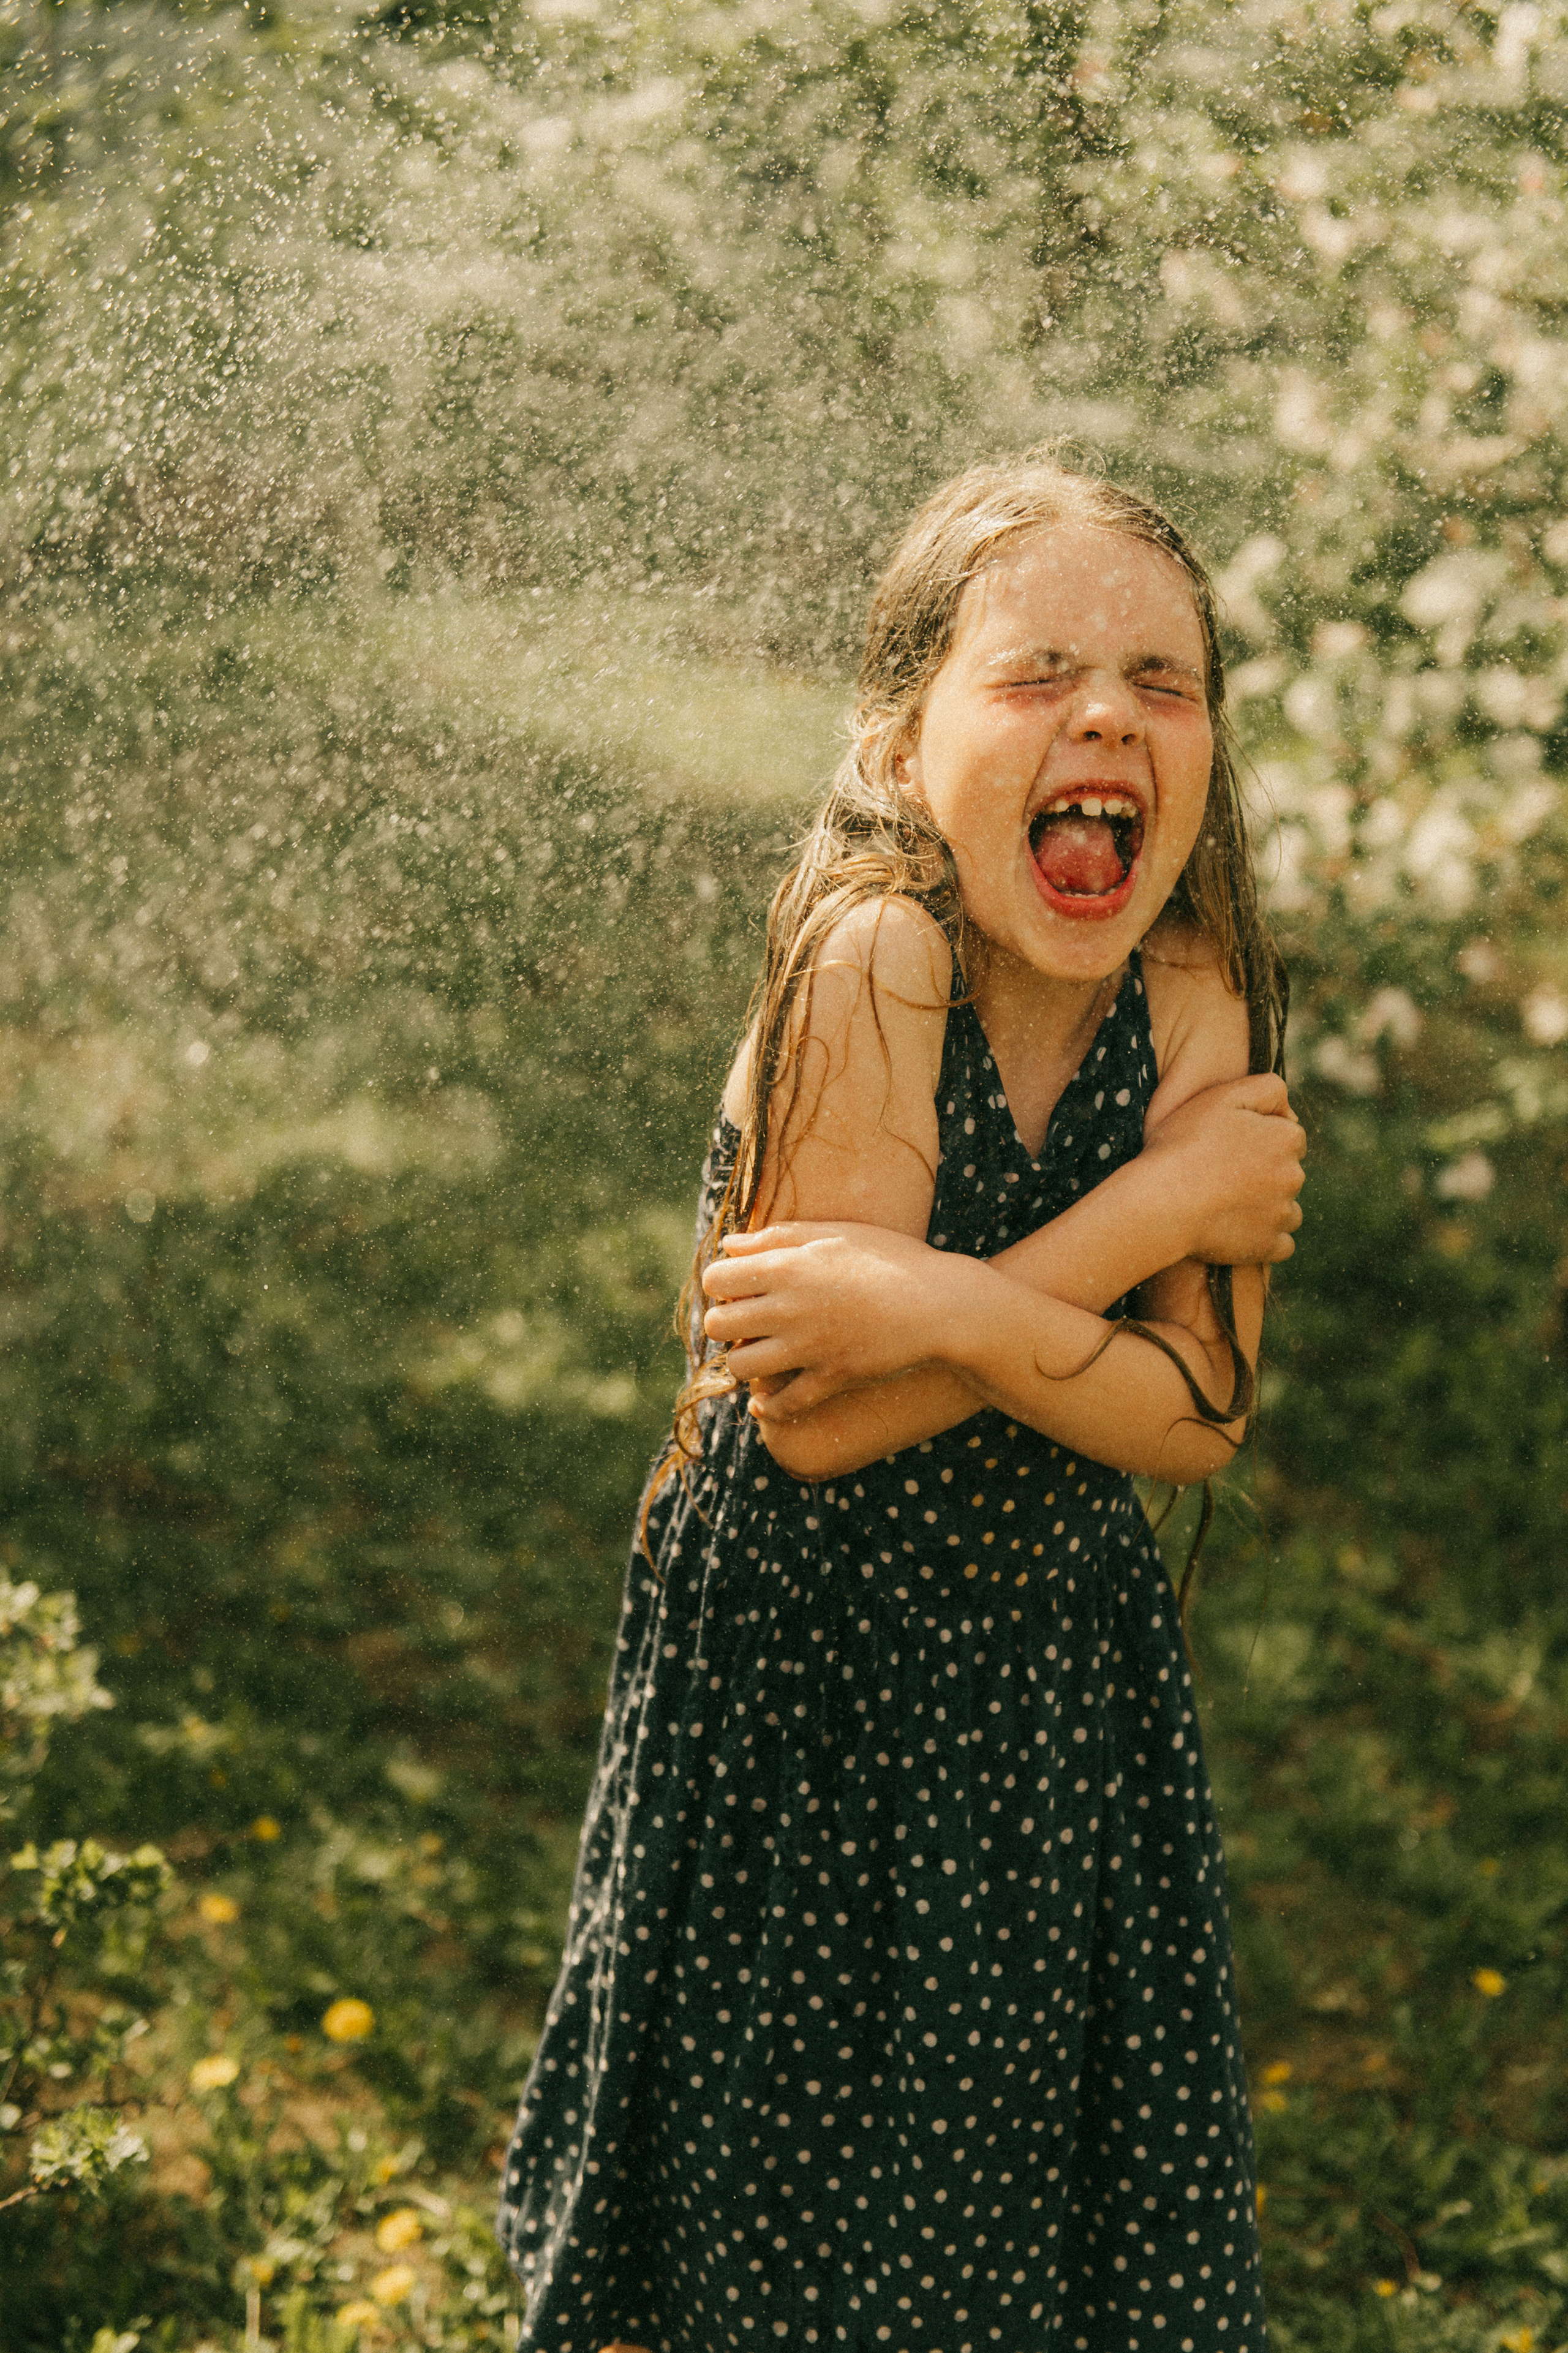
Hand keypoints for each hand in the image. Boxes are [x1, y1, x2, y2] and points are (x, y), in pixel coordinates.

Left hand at [701, 1222, 976, 1418]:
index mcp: (787, 1267)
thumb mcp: (835, 1234)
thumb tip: (729, 1246)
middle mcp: (789, 1308)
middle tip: (748, 1320)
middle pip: (717, 1325)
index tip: (740, 1286)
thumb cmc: (891, 1258)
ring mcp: (809, 1347)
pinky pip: (782, 1404)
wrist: (941, 1304)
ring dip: (744, 1361)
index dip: (722, 1283)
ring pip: (740, 1367)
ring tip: (762, 1352)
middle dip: (725, 1323)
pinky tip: (767, 1400)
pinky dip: (769, 1406)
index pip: (715, 1278)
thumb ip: (778, 1237)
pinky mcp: (832, 1378)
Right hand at [1142, 1073, 1305, 1265]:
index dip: (1259, 1138)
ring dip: (1266, 1206)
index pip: (1288, 1136)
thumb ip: (1266, 1088)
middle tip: (1221, 1174)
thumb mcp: (1222, 1097)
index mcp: (1287, 1139)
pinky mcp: (1268, 1247)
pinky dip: (1264, 1239)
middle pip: (1287, 1171)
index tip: (1229, 1146)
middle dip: (1264, 1172)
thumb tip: (1289, 1109)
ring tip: (1226, 1204)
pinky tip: (1237, 1230)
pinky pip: (1281, 1244)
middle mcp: (1294, 1176)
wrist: (1160, 1202)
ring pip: (1286, 1207)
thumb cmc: (1184, 1145)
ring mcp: (1282, 1214)